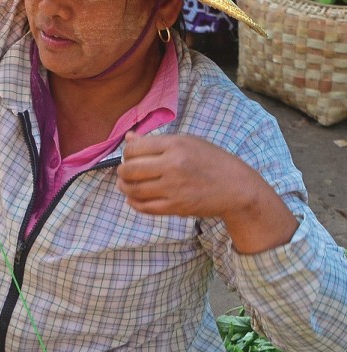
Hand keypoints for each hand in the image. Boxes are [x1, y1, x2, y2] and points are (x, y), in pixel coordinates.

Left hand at [117, 131, 261, 219]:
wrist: (236, 187)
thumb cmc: (211, 161)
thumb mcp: (188, 143)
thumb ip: (156, 142)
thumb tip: (128, 137)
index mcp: (176, 145)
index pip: (135, 148)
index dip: (126, 153)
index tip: (129, 156)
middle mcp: (173, 165)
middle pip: (130, 169)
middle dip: (122, 171)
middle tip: (123, 172)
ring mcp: (174, 188)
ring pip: (134, 189)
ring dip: (124, 187)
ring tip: (124, 185)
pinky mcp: (175, 207)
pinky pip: (144, 207)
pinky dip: (134, 203)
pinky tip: (133, 198)